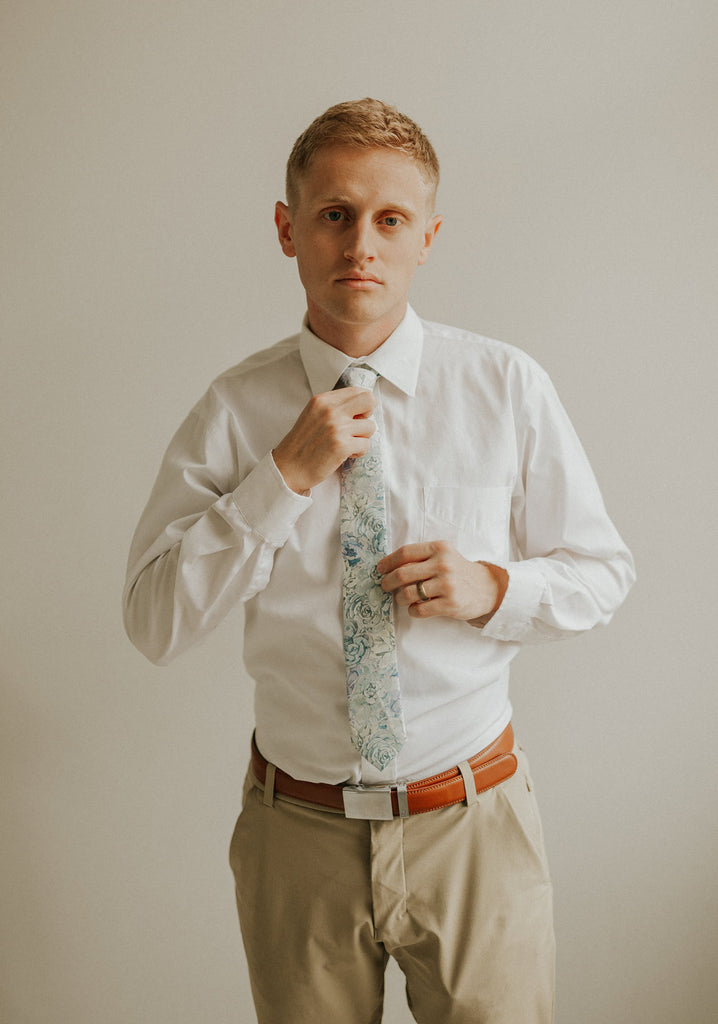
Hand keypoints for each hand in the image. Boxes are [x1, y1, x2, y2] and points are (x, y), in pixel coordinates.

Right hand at [273, 387, 376, 493]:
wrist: (288, 468)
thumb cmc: (302, 445)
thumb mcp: (313, 415)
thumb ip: (334, 407)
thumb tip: (361, 407)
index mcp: (323, 400)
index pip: (357, 391)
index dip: (361, 405)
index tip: (353, 417)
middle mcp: (330, 410)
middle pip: (370, 400)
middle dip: (368, 415)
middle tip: (357, 427)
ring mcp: (337, 427)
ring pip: (370, 426)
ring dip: (361, 438)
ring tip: (345, 444)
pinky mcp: (342, 446)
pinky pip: (366, 445)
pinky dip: (358, 452)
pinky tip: (344, 455)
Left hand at [378, 541, 507, 620]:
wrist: (487, 588)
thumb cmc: (458, 571)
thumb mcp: (443, 555)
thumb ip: (421, 557)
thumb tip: (388, 567)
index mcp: (439, 548)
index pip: (405, 552)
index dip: (388, 562)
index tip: (380, 569)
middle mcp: (443, 564)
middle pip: (402, 574)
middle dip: (388, 582)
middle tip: (385, 586)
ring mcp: (447, 585)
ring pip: (408, 594)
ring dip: (399, 598)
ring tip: (402, 598)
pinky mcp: (450, 604)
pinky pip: (419, 610)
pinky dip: (413, 611)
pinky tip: (416, 608)